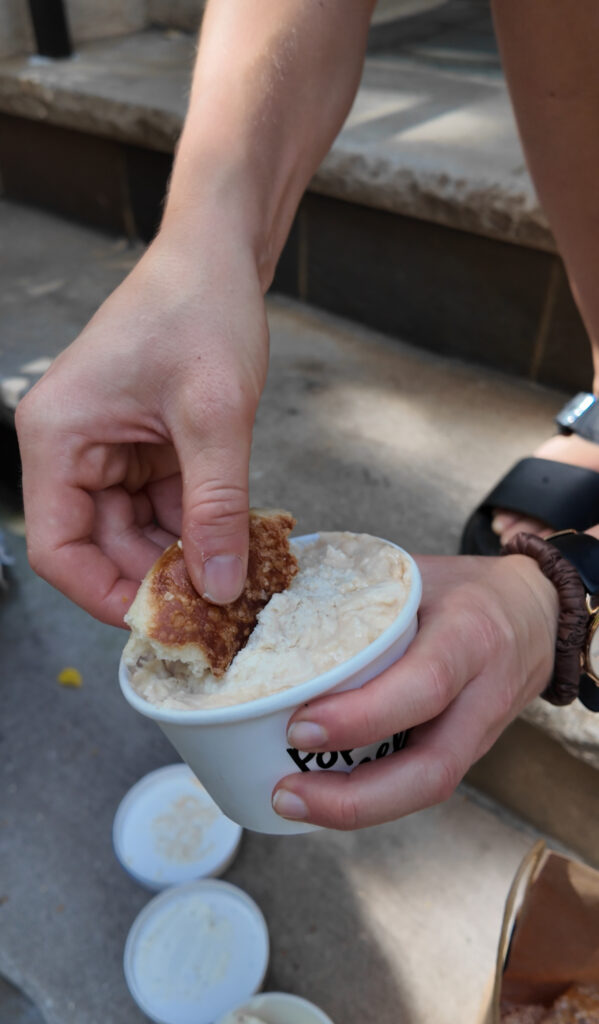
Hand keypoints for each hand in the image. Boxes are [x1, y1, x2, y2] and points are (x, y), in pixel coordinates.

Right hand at [16, 221, 268, 625]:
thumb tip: (222, 587)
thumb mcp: (215, 416)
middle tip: (216, 609)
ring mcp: (107, 450)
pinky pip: (162, 507)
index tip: (162, 622)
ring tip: (235, 580)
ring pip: (135, 533)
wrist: (218, 255)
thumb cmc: (200, 308)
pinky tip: (234, 543)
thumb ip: (217, 507)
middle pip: (100, 547)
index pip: (60, 549)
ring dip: (182, 557)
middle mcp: (71, 448)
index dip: (105, 595)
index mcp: (58, 438)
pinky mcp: (141, 447)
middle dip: (157, 579)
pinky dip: (196, 527)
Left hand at [272, 553, 558, 828]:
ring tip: (290, 799)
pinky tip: (321, 792)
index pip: (423, 688)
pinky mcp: (468, 750)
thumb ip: (360, 597)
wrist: (538, 613)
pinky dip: (371, 796)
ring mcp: (480, 732)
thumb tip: (269, 606)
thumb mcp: (418, 576)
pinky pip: (421, 782)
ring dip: (357, 808)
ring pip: (429, 789)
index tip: (298, 727)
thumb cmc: (467, 590)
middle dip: (355, 796)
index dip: (361, 717)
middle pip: (432, 770)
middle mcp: (481, 695)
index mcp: (469, 637)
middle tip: (284, 792)